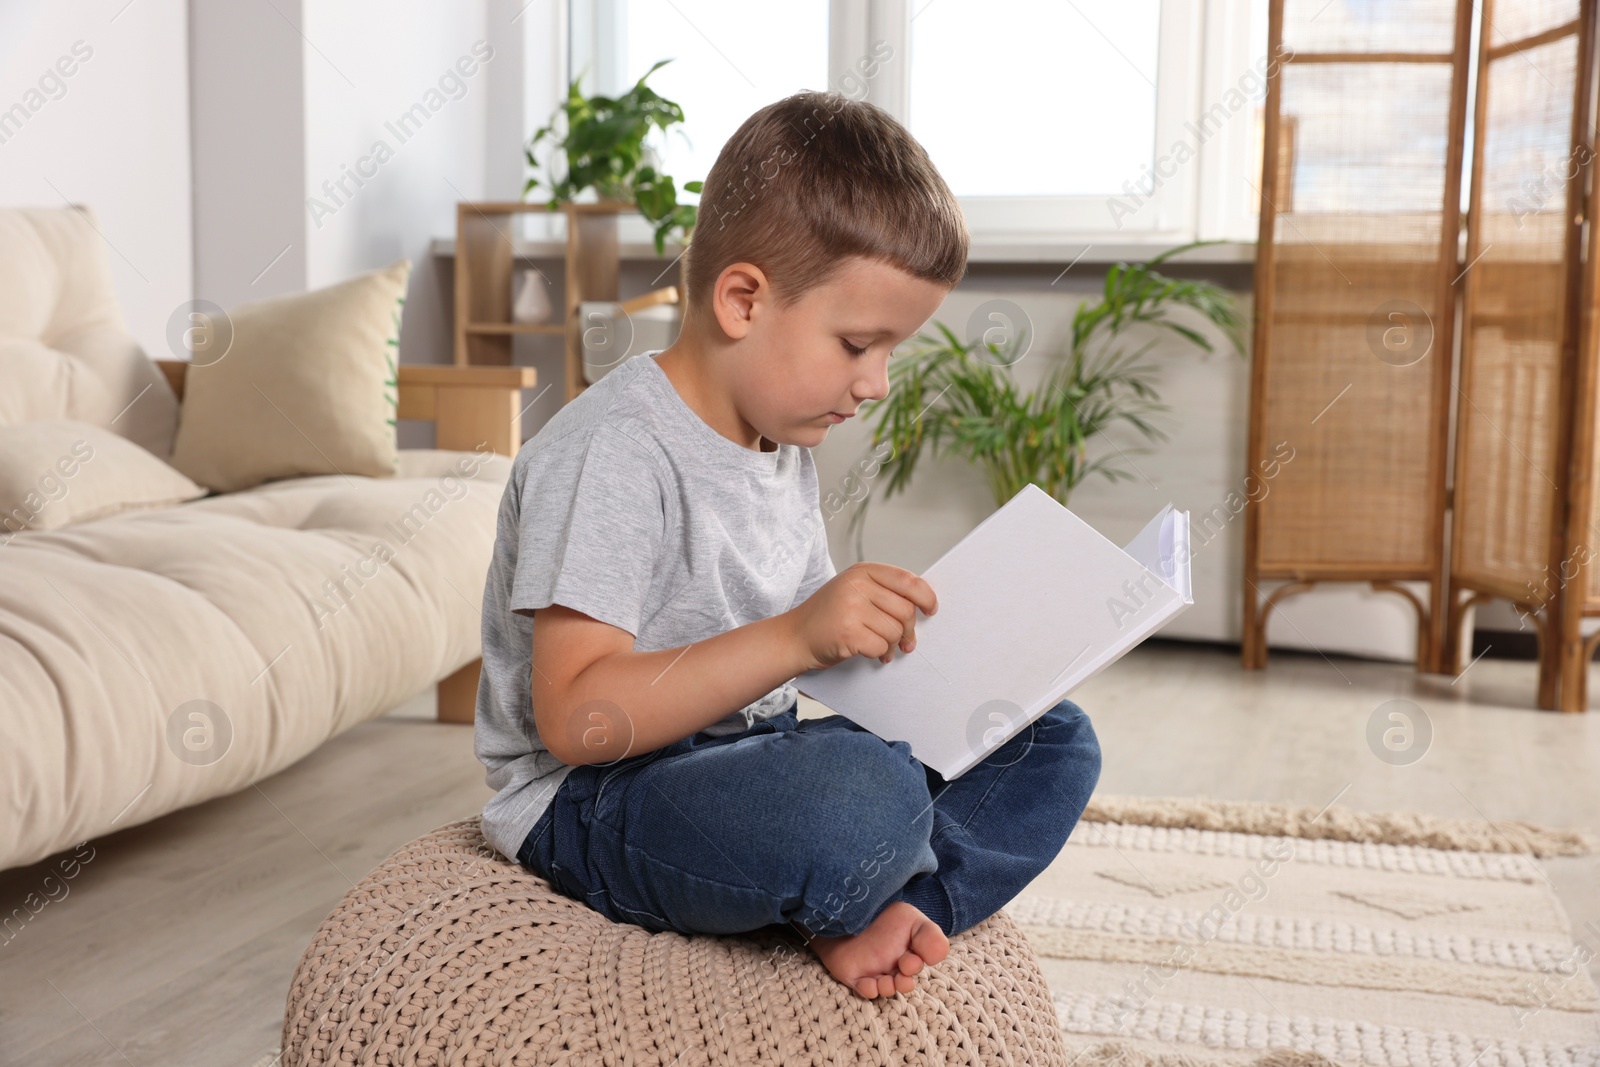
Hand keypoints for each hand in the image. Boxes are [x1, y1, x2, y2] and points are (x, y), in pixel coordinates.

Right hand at [785, 562, 937, 671]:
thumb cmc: (828, 616)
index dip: (926, 597)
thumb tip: (922, 605)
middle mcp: (856, 585)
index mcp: (862, 572)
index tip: (930, 610)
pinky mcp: (847, 633)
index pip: (907, 580)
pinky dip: (878, 654)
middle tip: (905, 641)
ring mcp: (850, 608)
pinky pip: (881, 647)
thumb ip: (883, 591)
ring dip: (892, 645)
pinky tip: (869, 652)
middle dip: (908, 630)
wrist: (794, 637)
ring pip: (895, 631)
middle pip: (905, 609)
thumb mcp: (853, 591)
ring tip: (881, 647)